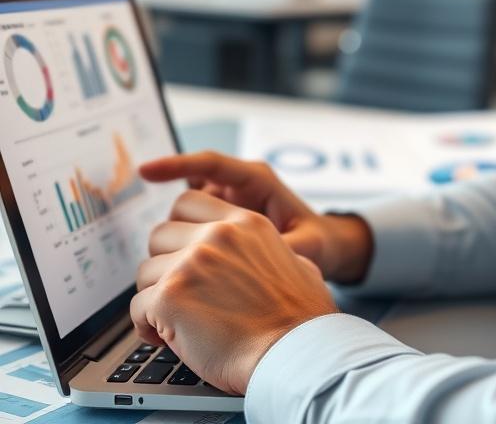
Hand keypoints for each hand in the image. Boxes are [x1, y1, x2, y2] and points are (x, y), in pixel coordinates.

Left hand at [132, 190, 337, 394]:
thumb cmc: (300, 320)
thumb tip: (264, 257)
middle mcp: (217, 235)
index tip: (182, 252)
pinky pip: (136, 308)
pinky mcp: (170, 297)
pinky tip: (170, 338)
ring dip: (155, 298)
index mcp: (246, 223)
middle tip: (181, 292)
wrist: (294, 353)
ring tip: (177, 320)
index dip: (179, 229)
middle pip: (159, 234)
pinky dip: (148, 328)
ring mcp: (191, 263)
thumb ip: (270, 251)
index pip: (188, 202)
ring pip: (144, 272)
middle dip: (164, 264)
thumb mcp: (298, 264)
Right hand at [140, 151, 372, 281]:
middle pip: (189, 197)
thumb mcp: (304, 246)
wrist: (324, 246)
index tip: (145, 171)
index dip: (176, 165)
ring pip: (185, 216)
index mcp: (257, 181)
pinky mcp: (219, 221)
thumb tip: (253, 263)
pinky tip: (185, 274)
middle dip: (177, 225)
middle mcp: (238, 188)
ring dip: (181, 242)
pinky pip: (191, 229)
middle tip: (174, 259)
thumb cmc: (316, 241)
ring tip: (188, 274)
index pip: (211, 164)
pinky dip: (185, 248)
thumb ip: (280, 249)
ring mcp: (227, 204)